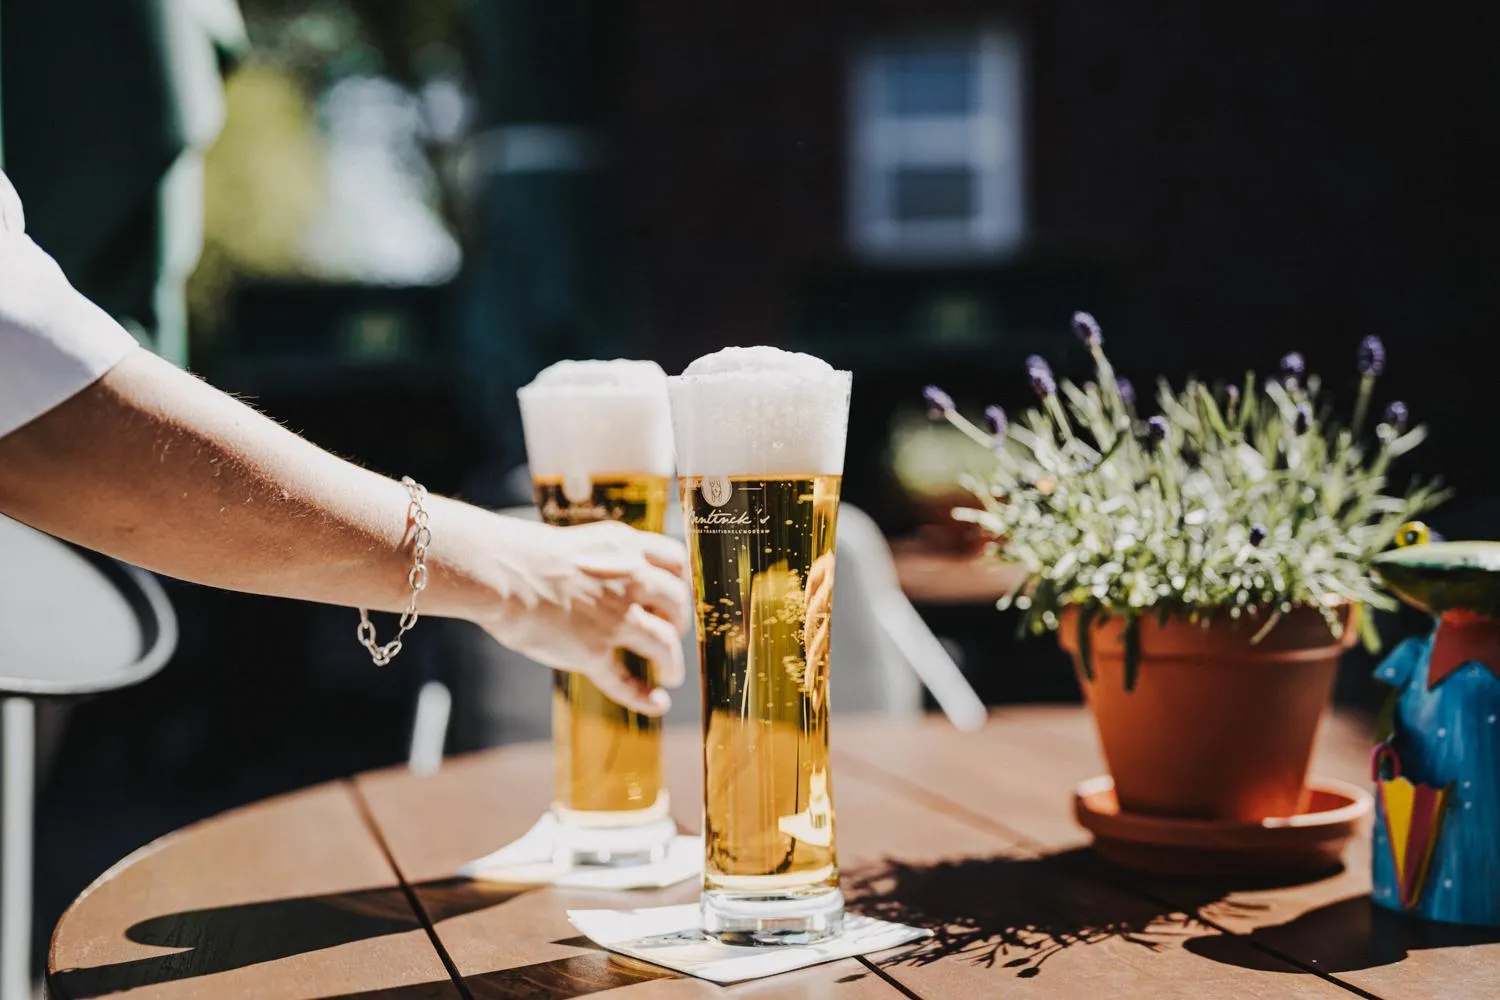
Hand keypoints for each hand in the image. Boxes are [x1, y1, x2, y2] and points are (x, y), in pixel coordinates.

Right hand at [480, 518, 691, 714]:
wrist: (499, 571)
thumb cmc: (525, 554)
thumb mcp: (581, 542)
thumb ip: (607, 560)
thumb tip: (616, 578)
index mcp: (626, 547)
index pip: (676, 560)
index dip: (683, 581)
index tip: (679, 595)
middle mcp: (630, 580)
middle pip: (678, 602)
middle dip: (680, 622)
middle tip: (673, 633)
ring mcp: (615, 617)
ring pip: (664, 644)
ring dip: (672, 663)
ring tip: (671, 674)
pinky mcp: (593, 650)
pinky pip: (625, 680)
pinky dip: (644, 696)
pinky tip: (657, 704)